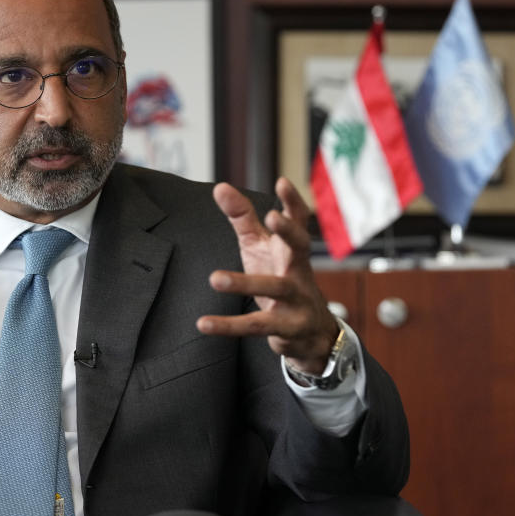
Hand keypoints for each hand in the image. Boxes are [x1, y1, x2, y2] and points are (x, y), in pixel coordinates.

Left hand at [196, 178, 338, 373]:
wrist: (311, 333)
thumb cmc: (281, 277)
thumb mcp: (260, 247)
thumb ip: (242, 218)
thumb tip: (219, 186)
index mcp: (293, 250)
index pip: (298, 221)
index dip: (292, 202)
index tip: (282, 182)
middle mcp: (300, 271)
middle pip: (301, 248)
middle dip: (290, 232)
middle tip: (272, 216)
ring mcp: (297, 301)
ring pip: (274, 289)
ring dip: (245, 283)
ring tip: (214, 278)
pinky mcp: (286, 328)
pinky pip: (256, 326)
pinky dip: (228, 325)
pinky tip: (203, 323)